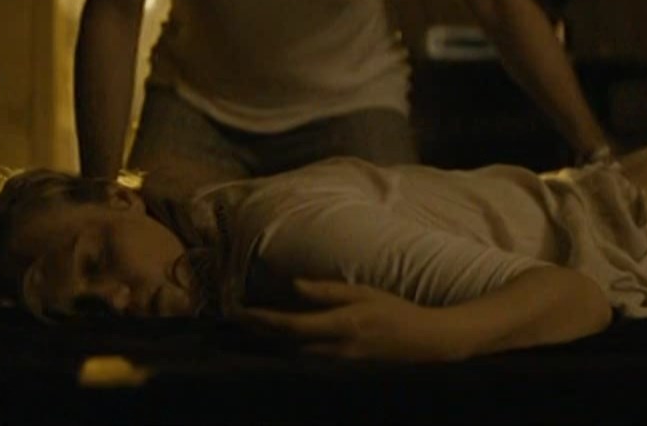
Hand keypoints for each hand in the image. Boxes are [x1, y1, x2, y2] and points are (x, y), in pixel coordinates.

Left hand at [234, 279, 468, 362]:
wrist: (421, 341)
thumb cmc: (393, 309)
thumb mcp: (362, 292)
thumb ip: (327, 291)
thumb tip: (293, 284)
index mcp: (340, 325)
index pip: (293, 326)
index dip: (264, 321)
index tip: (241, 312)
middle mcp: (333, 347)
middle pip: (284, 344)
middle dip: (253, 336)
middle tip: (226, 326)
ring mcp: (335, 359)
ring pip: (289, 353)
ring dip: (263, 344)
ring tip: (237, 334)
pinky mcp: (337, 362)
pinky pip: (301, 356)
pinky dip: (280, 348)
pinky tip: (268, 342)